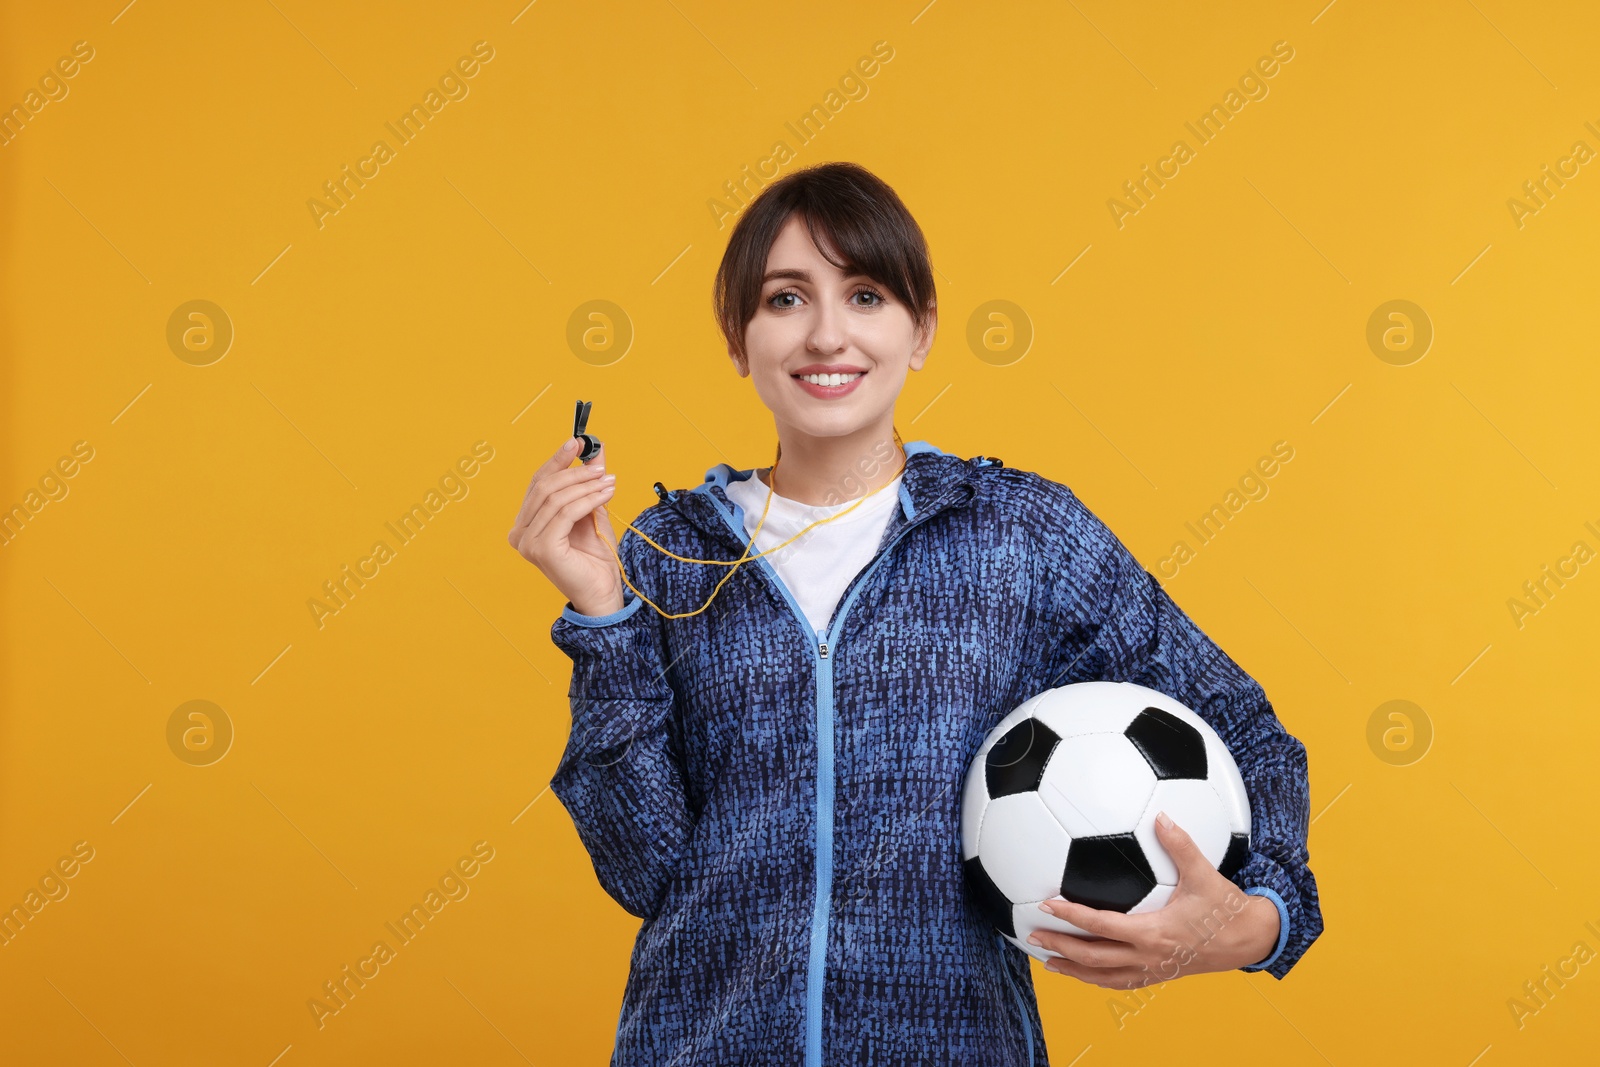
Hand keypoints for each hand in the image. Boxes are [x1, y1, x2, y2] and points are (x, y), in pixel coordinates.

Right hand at [507, 437, 622, 615]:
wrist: (603, 592)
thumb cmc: (595, 557)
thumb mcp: (592, 510)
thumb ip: (589, 482)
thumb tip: (595, 450)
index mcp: (525, 524)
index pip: (537, 484)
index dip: (557, 460)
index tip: (577, 442)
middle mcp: (519, 533)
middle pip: (544, 488)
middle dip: (575, 472)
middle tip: (601, 467)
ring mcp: (527, 543)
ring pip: (556, 498)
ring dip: (586, 485)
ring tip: (609, 481)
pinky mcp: (541, 549)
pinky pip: (566, 513)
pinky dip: (588, 498)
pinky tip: (605, 494)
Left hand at [1027, 811, 1278, 989]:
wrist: (1250, 940)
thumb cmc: (1226, 907)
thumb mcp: (1204, 873)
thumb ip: (1180, 844)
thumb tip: (1161, 816)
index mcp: (1154, 933)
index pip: (1101, 926)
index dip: (1071, 916)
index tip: (1047, 904)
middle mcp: (1149, 956)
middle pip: (1094, 958)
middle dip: (1060, 948)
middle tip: (1032, 936)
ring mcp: (1153, 970)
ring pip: (1104, 978)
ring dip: (1074, 970)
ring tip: (1048, 963)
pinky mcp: (1159, 975)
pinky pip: (1121, 983)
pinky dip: (1097, 979)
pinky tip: (1084, 972)